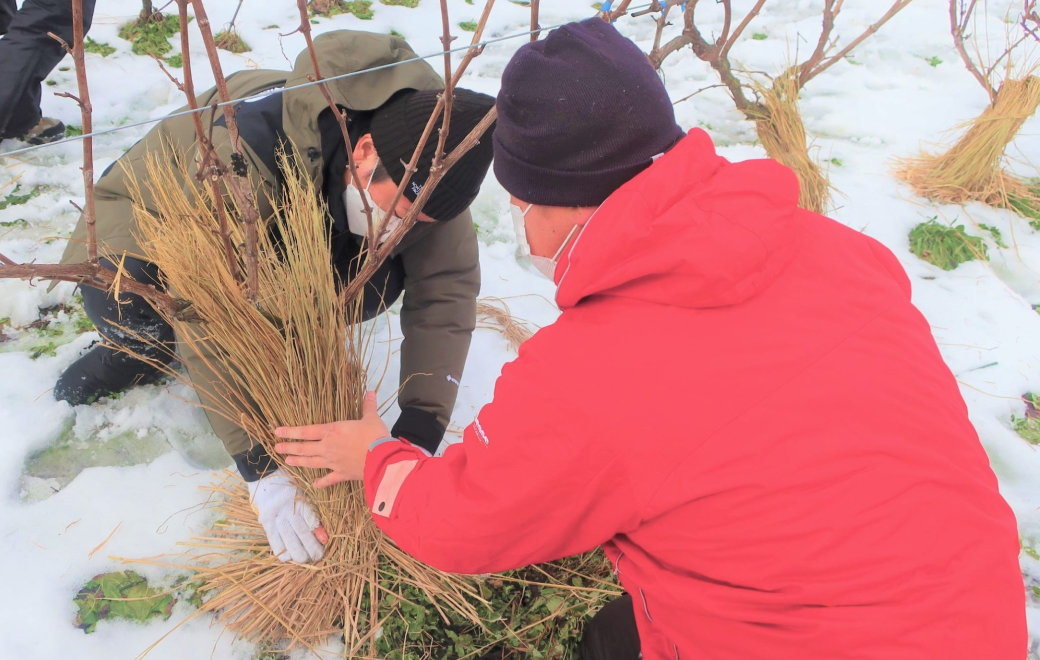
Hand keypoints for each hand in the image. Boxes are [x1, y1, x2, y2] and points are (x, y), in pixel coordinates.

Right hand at [247, 468, 325, 562]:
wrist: (263, 475)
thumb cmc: (287, 486)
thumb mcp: (302, 495)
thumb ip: (311, 515)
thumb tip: (324, 536)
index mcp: (298, 501)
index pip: (310, 521)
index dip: (317, 535)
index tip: (325, 544)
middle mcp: (286, 510)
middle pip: (300, 533)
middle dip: (310, 548)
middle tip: (317, 556)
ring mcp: (274, 517)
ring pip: (287, 540)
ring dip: (297, 553)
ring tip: (305, 559)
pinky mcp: (264, 521)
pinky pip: (273, 540)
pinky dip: (281, 551)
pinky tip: (288, 557)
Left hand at [274, 392, 389, 488]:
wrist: (382, 458)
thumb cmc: (375, 436)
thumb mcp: (371, 418)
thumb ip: (368, 406)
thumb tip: (370, 392)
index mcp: (332, 431)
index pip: (307, 431)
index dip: (291, 431)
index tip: (277, 432)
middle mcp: (328, 447)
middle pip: (305, 448)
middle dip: (289, 447)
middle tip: (277, 448)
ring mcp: (333, 463)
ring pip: (311, 462)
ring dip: (299, 461)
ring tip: (288, 461)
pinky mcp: (342, 474)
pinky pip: (328, 479)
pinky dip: (321, 482)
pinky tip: (314, 485)